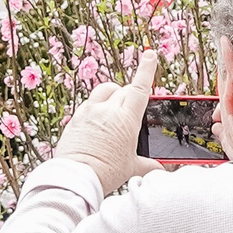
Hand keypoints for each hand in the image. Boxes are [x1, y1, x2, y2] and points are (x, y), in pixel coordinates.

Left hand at [53, 49, 160, 196]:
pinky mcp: (74, 119)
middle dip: (129, 95)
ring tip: (112, 113)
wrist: (75, 178)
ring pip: (103, 92)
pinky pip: (87, 105)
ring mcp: (88, 112)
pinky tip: (96, 124)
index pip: (140, 87)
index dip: (146, 68)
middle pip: (122, 89)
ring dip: (111, 96)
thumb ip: (147, 164)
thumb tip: (158, 168)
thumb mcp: (131, 168)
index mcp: (126, 119)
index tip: (149, 54)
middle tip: (131, 110)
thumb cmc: (105, 173)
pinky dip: (95, 109)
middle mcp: (106, 110)